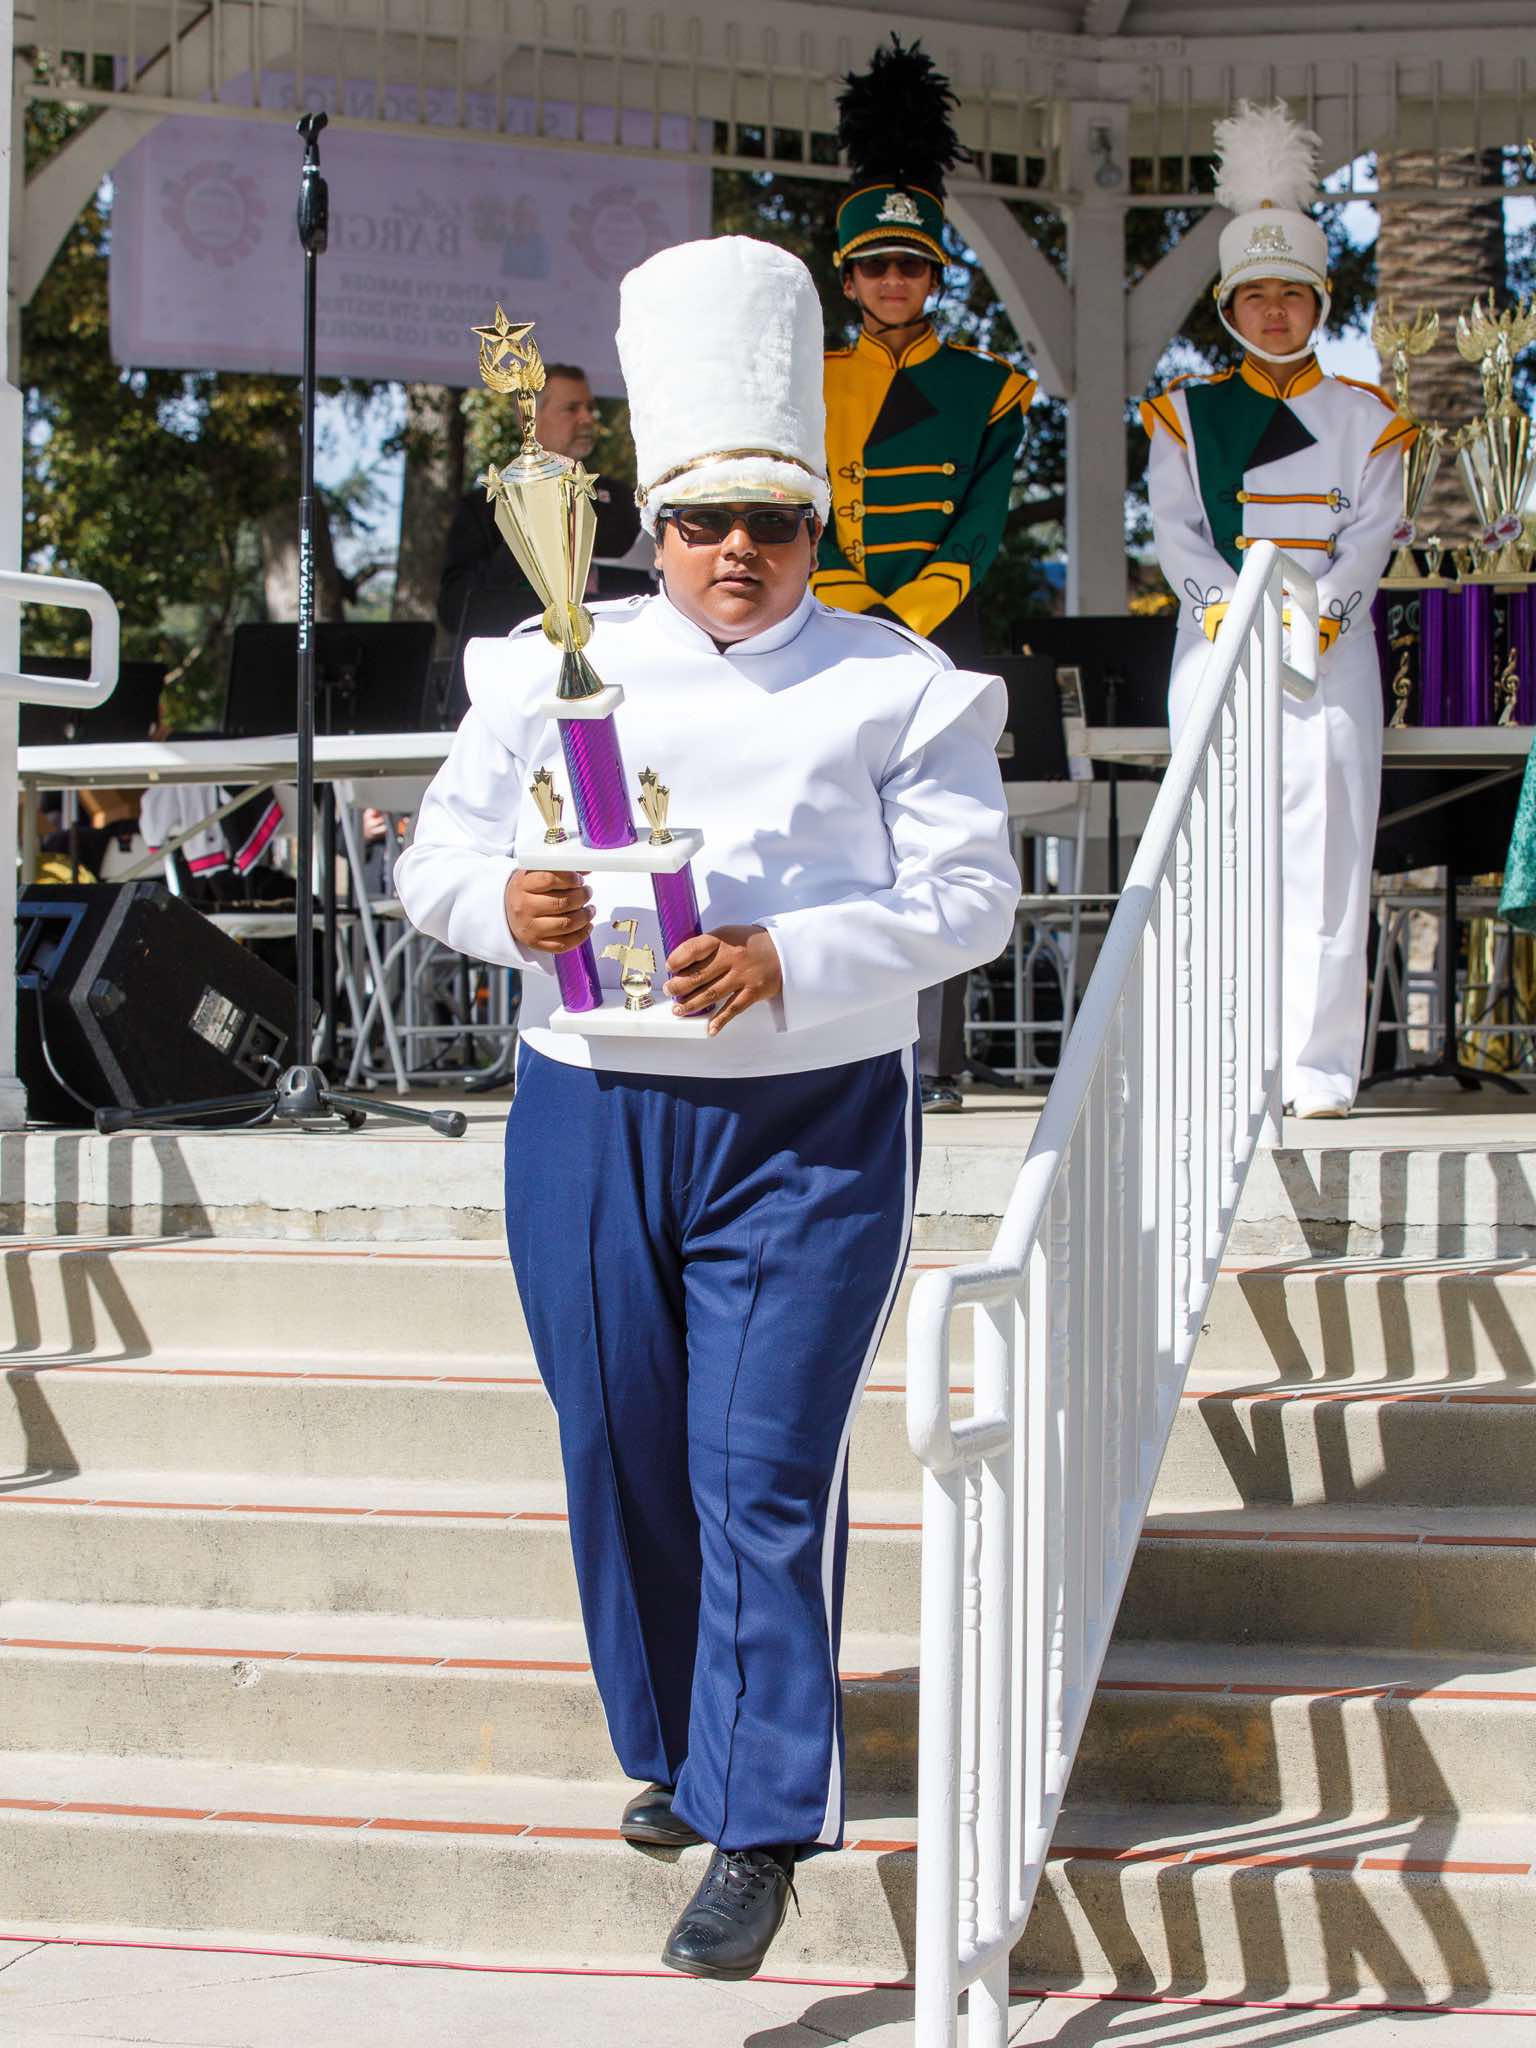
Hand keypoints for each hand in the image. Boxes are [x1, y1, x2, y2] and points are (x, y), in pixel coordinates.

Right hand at [504, 869, 593, 954]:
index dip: (570, 878)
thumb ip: (559, 869)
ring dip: (585, 916)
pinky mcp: (536, 943)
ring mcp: (530, 927)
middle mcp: (524, 907)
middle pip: (561, 903)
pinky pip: (564, 944)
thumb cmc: (526, 891)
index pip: (549, 878)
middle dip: (582, 896)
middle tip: (587, 892)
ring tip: (590, 909)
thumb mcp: (535, 873)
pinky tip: (587, 925)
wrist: (507, 911)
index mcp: (522, 885)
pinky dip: (581, 935)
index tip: (579, 879)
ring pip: (566, 924)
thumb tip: (586, 868)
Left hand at [664, 924, 782, 1035]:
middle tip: (669, 991)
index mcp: (722, 940)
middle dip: (679, 986)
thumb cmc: (750, 944)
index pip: (693, 949)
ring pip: (711, 994)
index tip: (669, 968)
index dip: (677, 960)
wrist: (784, 951)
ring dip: (692, 1004)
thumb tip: (679, 965)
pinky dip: (720, 1020)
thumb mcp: (728, 935)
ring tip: (679, 1009)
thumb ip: (706, 947)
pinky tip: (709, 1028)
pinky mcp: (754, 991)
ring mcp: (743, 976)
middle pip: (698, 975)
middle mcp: (732, 957)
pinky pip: (733, 1009)